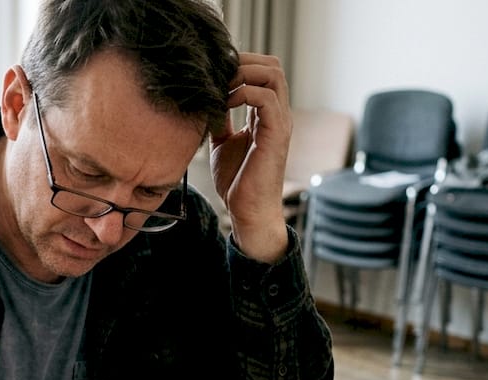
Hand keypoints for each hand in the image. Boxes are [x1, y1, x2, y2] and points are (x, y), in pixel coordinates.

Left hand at [209, 52, 292, 263]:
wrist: (247, 211)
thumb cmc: (237, 181)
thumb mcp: (222, 143)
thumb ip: (220, 121)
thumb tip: (207, 102)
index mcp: (267, 114)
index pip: (264, 72)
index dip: (241, 64)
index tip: (215, 73)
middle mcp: (278, 114)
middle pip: (272, 66)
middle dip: (243, 61)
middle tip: (218, 74)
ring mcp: (279, 122)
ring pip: (272, 75)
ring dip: (243, 73)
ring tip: (222, 87)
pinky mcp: (276, 134)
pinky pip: (265, 98)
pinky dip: (243, 93)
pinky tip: (225, 104)